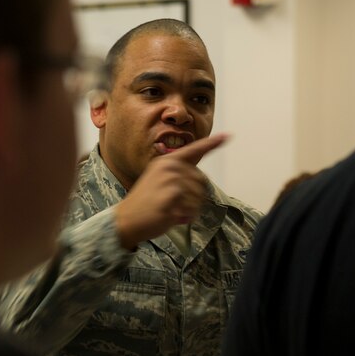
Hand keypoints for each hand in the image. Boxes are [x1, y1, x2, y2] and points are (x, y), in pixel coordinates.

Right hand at [114, 134, 226, 249]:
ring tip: (173, 211)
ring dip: (190, 209)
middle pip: (202, 181)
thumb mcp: (159, 182)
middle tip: (176, 205)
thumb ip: (178, 175)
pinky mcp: (173, 194)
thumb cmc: (145, 203)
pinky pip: (193, 207)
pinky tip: (173, 216)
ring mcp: (171, 180)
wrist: (126, 219)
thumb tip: (199, 178)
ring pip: (199, 196)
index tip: (227, 136)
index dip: (212, 143)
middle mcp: (169, 167)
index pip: (194, 150)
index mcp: (166, 161)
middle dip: (194, 198)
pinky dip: (187, 217)